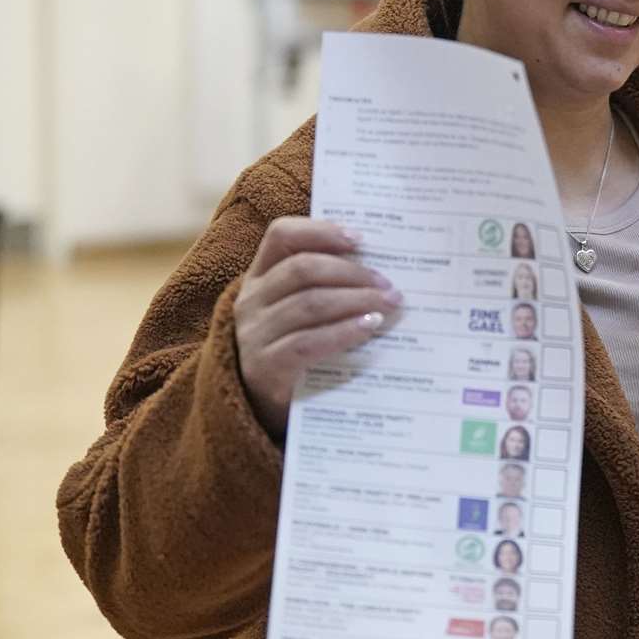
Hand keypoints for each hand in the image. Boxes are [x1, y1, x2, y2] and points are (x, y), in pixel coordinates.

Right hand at [232, 218, 401, 437]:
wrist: (263, 408)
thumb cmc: (295, 350)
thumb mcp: (303, 313)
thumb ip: (328, 287)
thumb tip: (383, 270)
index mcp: (260, 277)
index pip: (281, 236)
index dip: (320, 230)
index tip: (360, 239)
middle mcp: (250, 301)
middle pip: (302, 269)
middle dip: (352, 272)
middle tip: (388, 284)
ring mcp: (254, 335)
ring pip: (308, 303)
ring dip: (355, 300)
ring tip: (387, 304)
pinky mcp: (265, 367)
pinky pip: (307, 342)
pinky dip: (343, 331)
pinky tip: (370, 328)